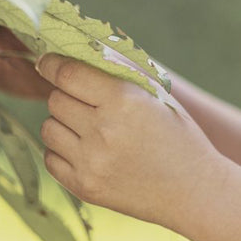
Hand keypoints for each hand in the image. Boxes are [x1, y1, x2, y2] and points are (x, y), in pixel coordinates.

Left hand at [34, 51, 217, 227]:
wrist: (193, 190)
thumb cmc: (178, 135)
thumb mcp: (158, 95)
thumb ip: (121, 71)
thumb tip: (82, 50)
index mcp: (124, 101)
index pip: (68, 74)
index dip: (52, 64)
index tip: (47, 62)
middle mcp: (104, 131)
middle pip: (55, 100)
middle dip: (66, 96)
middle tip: (86, 102)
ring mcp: (91, 162)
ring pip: (49, 128)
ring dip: (62, 123)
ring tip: (88, 128)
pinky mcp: (84, 187)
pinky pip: (50, 158)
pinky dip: (62, 151)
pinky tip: (87, 150)